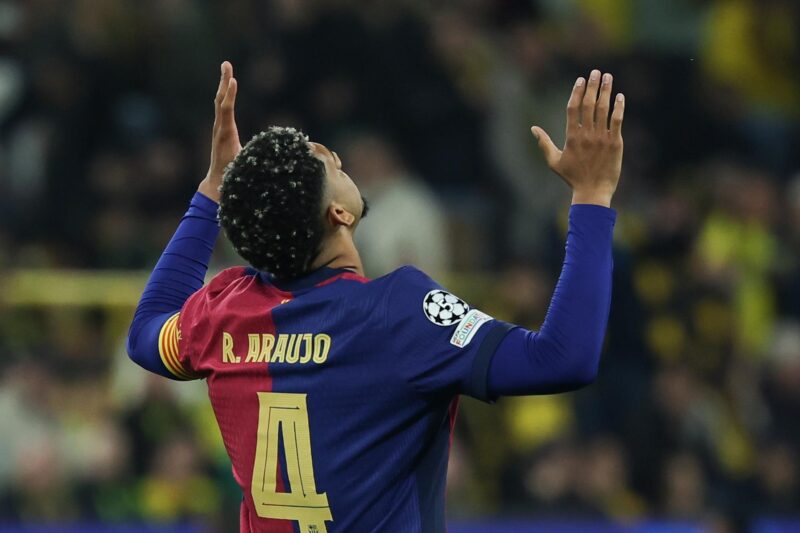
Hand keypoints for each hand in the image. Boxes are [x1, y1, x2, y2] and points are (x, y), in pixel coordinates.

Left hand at [198, 61, 240, 201]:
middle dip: (225, 82)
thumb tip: (269, 154)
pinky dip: (226, 94)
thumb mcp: (243, 167)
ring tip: (227, 67)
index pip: (226, 111)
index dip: (230, 96)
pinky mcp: (221, 129)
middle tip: (227, 64)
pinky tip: (228, 85)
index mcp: (226, 135)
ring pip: (220, 101)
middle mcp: (220, 128)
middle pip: (221, 100)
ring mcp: (219, 128)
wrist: (216, 182)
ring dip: (225, 84)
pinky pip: (223, 107)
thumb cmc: (233, 176)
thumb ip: (252, 159)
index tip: (234, 81)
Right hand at [532, 69, 624, 206]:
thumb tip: (533, 129)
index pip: (573, 108)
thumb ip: (544, 143)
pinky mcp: (615, 143)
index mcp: (571, 137)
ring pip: (604, 109)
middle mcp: (586, 135)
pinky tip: (620, 96)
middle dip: (592, 85)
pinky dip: (619, 107)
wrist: (593, 191)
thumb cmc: (572, 178)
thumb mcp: (554, 161)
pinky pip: (617, 120)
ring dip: (606, 91)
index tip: (580, 79)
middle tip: (595, 72)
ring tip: (608, 77)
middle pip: (589, 104)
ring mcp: (601, 138)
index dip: (576, 91)